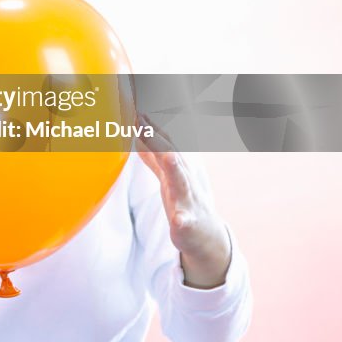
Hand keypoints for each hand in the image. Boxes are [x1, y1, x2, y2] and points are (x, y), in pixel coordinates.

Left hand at [136, 114, 231, 288]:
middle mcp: (183, 178)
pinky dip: (182, 220)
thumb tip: (138, 134)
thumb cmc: (183, 200)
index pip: (162, 141)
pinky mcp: (188, 224)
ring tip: (169, 157)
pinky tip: (178, 220)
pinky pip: (185, 222)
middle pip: (171, 154)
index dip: (149, 124)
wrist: (206, 234)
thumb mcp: (168, 174)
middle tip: (143, 119)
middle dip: (159, 138)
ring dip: (175, 168)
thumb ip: (152, 156)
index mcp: (176, 167)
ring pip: (181, 182)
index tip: (135, 106)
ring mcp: (187, 200)